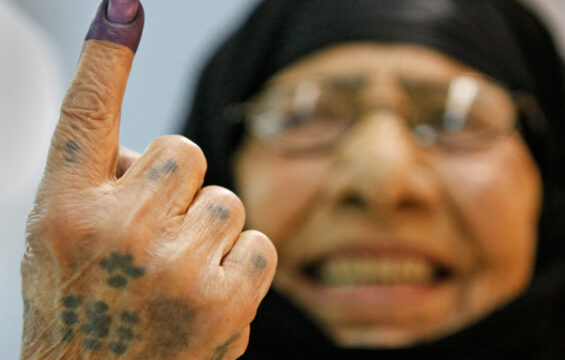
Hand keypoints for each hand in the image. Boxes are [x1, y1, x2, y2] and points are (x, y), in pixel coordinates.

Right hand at [20, 1, 275, 358]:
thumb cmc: (83, 308)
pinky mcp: (226, 300)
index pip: (86, 117)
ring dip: (208, 230)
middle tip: (153, 236)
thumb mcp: (63, 243)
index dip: (104, 59)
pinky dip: (239, 264)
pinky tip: (207, 295)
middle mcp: (116, 231)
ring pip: (227, 199)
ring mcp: (175, 268)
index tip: (123, 9)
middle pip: (184, 151)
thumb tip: (152, 148)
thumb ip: (100, 186)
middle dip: (177, 187)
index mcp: (65, 210)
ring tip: (176, 275)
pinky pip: (258, 242)